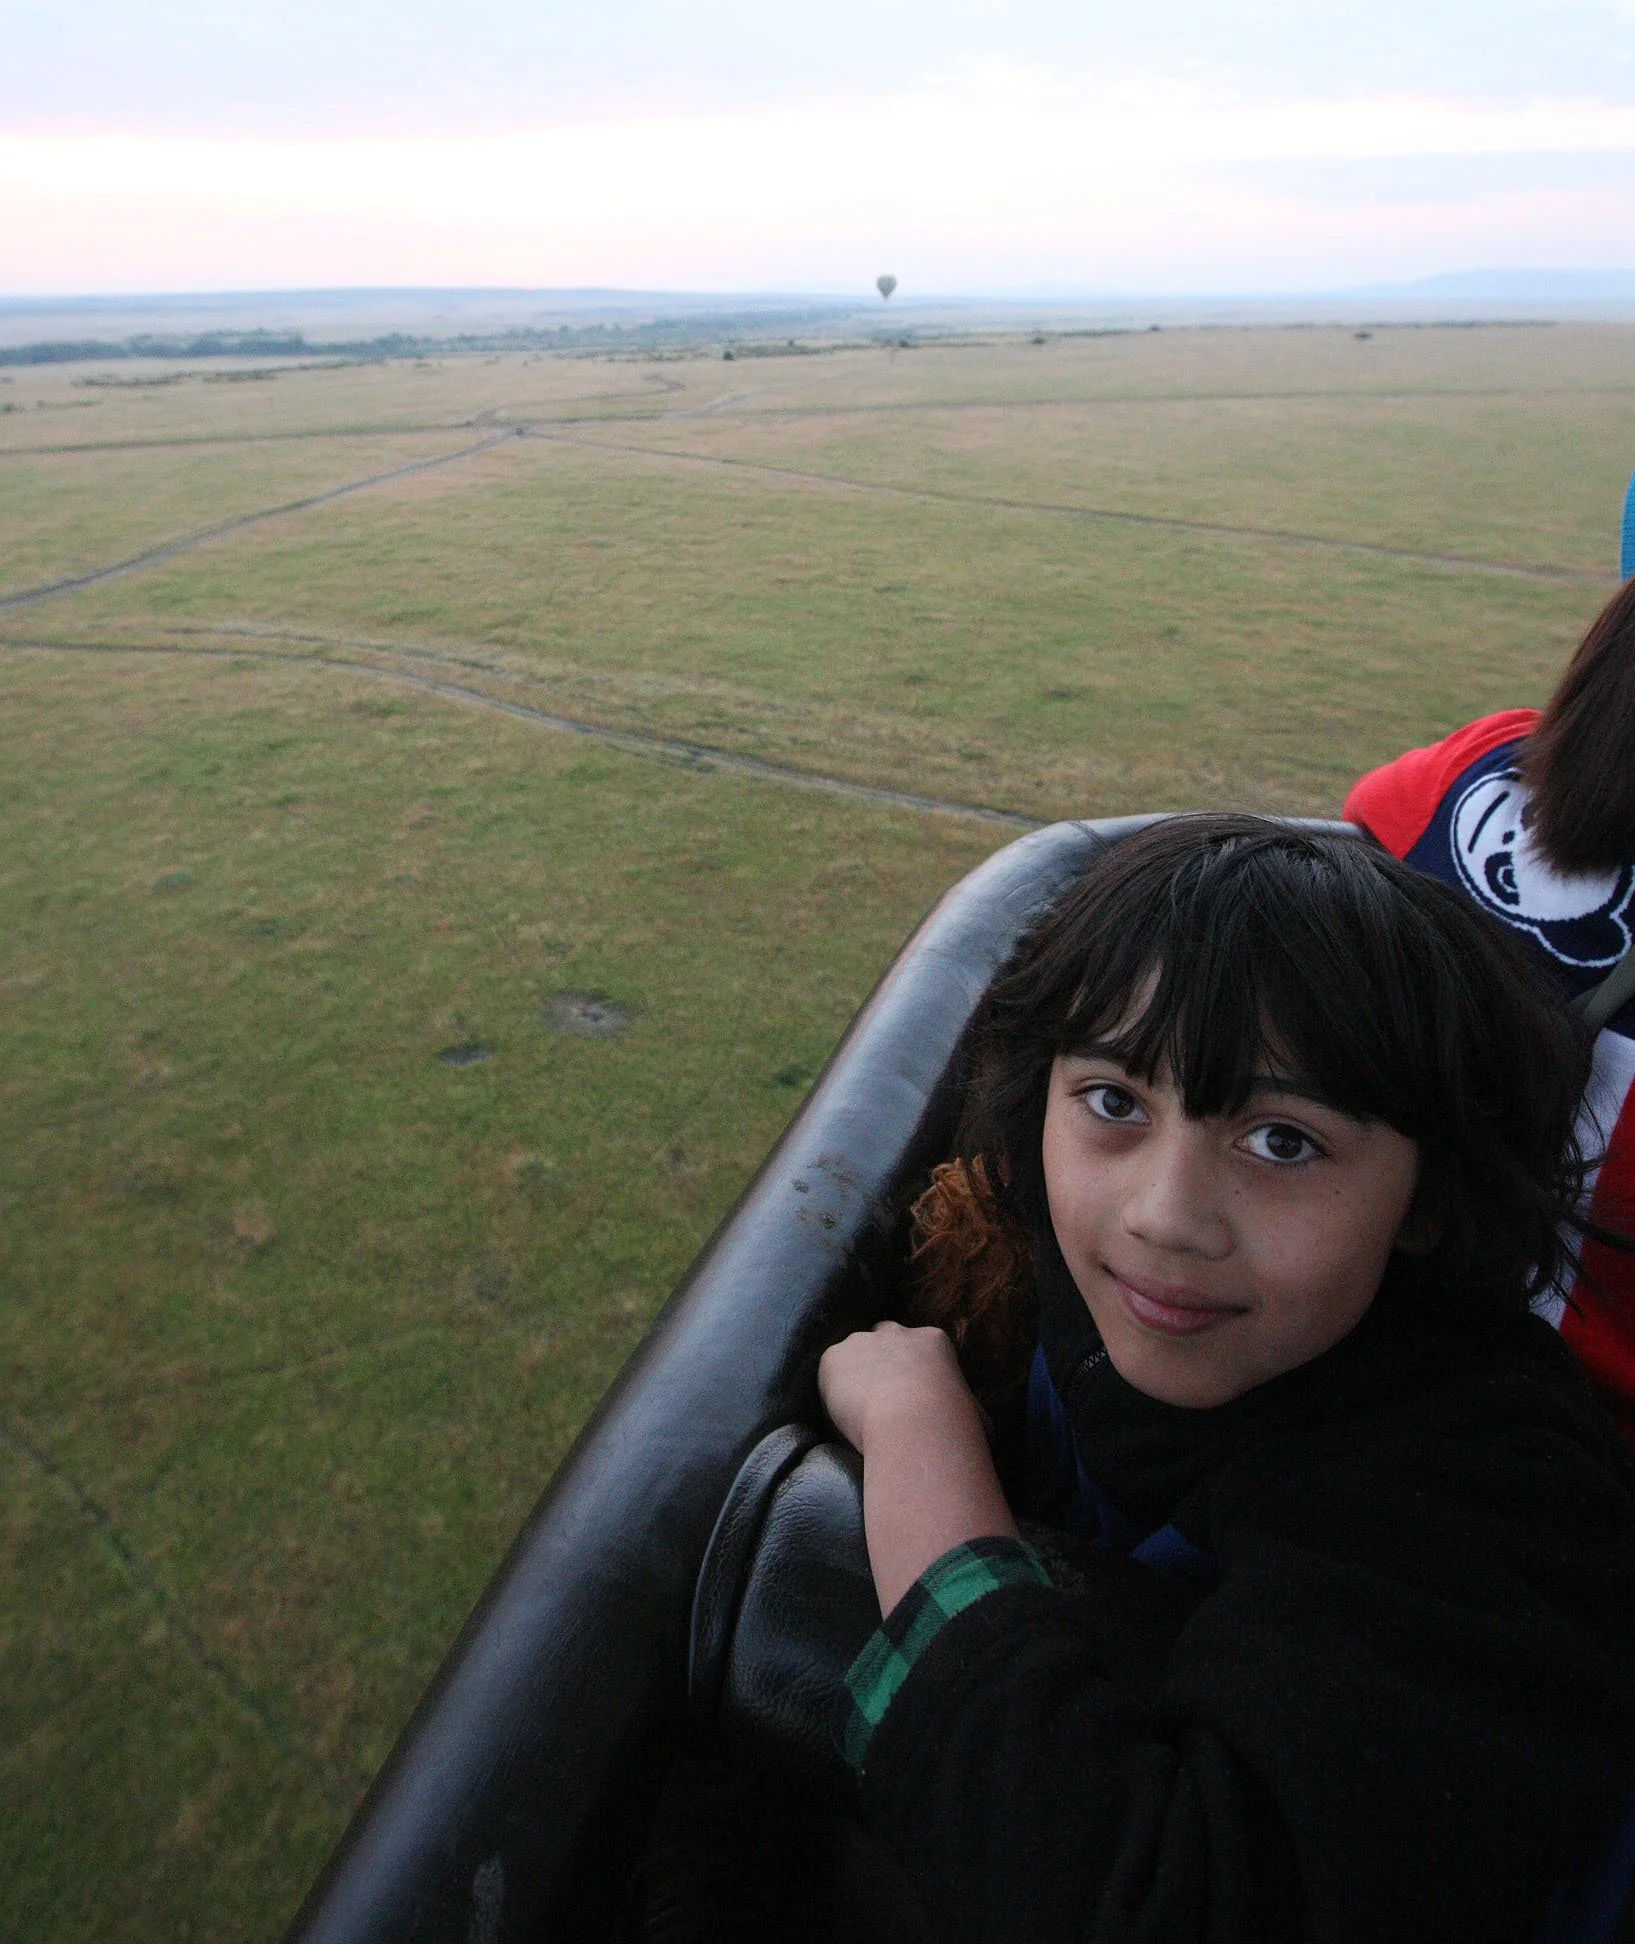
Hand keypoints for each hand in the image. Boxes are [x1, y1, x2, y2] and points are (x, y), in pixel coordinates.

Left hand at [818, 1321, 975, 1454]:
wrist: (913, 1420)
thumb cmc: (953, 1423)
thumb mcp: (977, 1415)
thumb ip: (973, 1413)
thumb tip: (985, 1431)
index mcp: (933, 1340)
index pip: (917, 1345)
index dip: (911, 1370)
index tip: (907, 1394)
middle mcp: (896, 1333)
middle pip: (882, 1338)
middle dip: (879, 1362)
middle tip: (880, 1397)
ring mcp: (861, 1342)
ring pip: (852, 1355)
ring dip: (853, 1376)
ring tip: (855, 1410)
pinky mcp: (833, 1358)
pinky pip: (829, 1374)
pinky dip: (831, 1392)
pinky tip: (838, 1416)